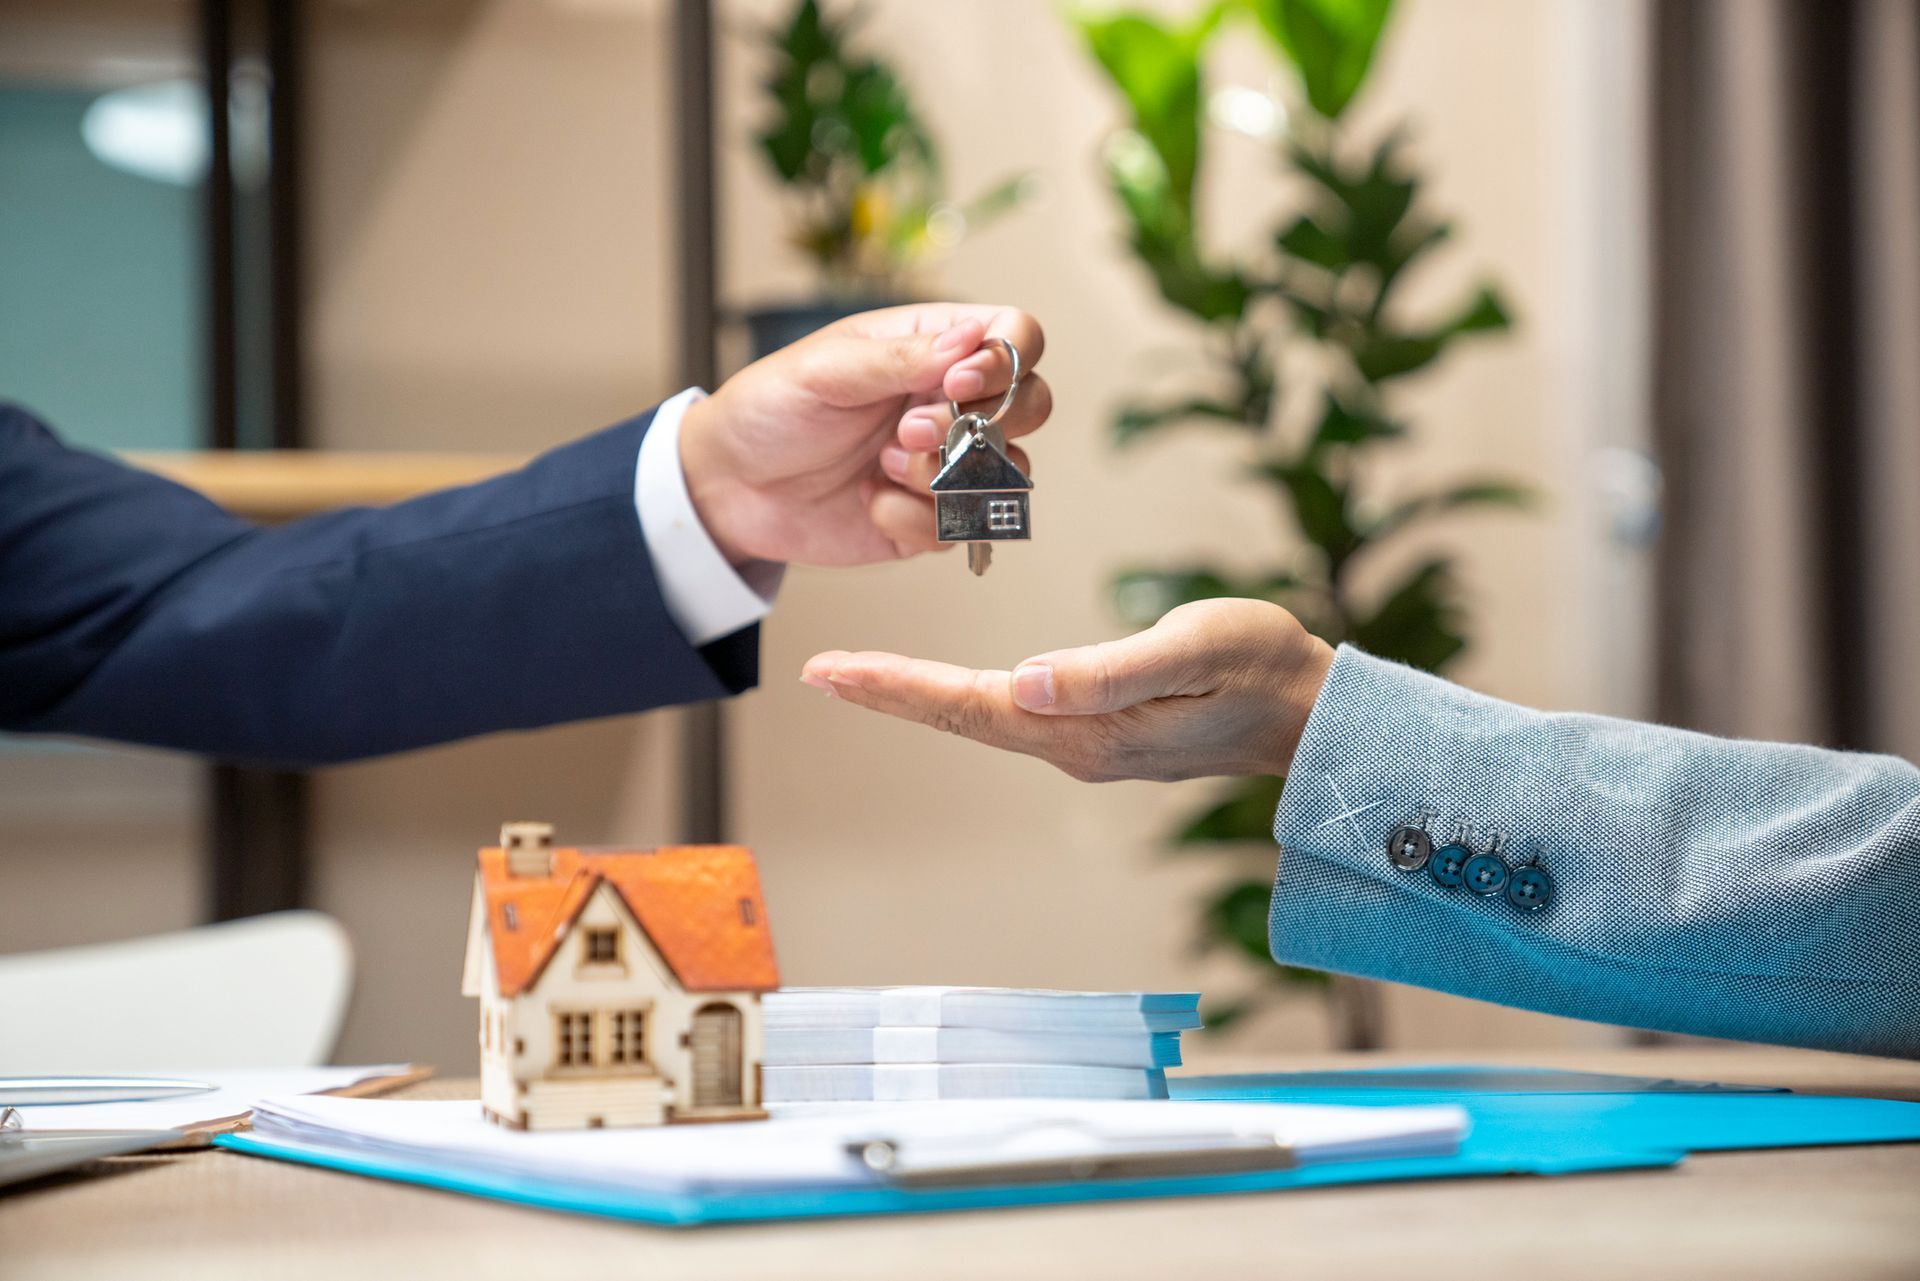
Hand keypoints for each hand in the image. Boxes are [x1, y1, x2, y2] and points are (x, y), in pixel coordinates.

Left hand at [678, 304, 1047, 566]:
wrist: (730, 488)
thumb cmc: (770, 409)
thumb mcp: (825, 370)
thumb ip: (900, 358)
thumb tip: (973, 338)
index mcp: (932, 345)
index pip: (1017, 335)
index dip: (1007, 361)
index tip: (955, 384)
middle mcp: (952, 400)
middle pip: (1034, 404)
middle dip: (985, 425)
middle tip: (910, 432)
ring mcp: (948, 461)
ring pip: (1009, 473)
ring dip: (948, 476)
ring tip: (884, 469)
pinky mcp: (933, 516)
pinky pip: (964, 526)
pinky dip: (917, 520)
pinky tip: (872, 505)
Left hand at [800, 599, 1335, 781]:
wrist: (1316, 714)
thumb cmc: (1263, 670)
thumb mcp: (1191, 650)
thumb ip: (1107, 671)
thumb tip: (1023, 682)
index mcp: (1085, 730)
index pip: (969, 707)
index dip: (897, 688)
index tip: (830, 671)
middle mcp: (1075, 748)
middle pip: (963, 718)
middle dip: (889, 693)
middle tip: (820, 671)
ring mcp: (1089, 746)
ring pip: (986, 719)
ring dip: (923, 698)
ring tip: (865, 675)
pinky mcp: (1105, 733)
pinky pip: (1017, 717)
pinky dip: (968, 699)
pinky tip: (949, 689)